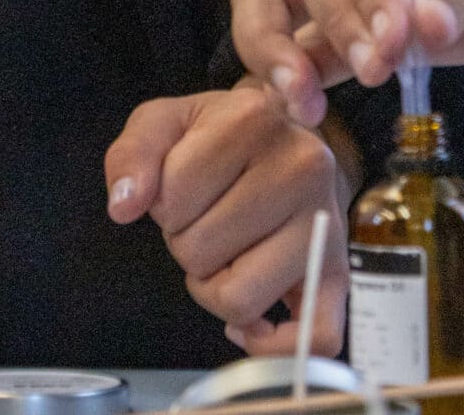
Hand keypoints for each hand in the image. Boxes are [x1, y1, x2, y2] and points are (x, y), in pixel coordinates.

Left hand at [105, 81, 354, 352]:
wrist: (282, 140)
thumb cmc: (219, 136)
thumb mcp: (166, 123)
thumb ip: (133, 154)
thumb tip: (125, 205)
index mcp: (255, 118)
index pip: (173, 198)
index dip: (163, 203)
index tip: (185, 183)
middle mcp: (304, 165)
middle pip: (201, 253)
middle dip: (189, 244)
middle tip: (210, 216)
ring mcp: (326, 224)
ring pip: (240, 299)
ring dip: (216, 287)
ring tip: (229, 249)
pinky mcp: (339, 275)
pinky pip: (312, 337)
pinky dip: (271, 345)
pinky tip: (251, 320)